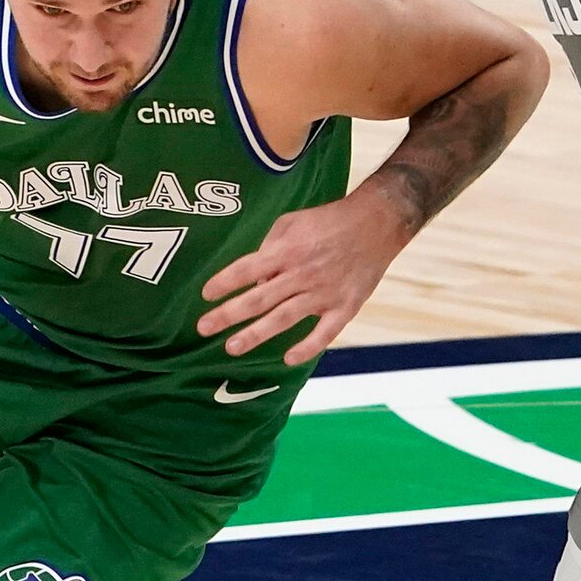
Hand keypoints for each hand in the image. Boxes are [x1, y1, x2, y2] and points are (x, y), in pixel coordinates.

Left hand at [198, 193, 414, 363]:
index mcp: (287, 251)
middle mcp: (302, 273)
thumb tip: (254, 280)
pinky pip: (324, 333)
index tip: (206, 296)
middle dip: (228, 315)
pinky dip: (307, 347)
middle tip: (204, 328)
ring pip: (284, 318)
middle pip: (259, 298)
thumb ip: (269, 247)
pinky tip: (288, 359)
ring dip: (256, 334)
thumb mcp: (292, 222)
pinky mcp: (345, 306)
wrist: (376, 224)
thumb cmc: (328, 221)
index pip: (247, 268)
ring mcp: (324, 293)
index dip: (224, 282)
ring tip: (232, 348)